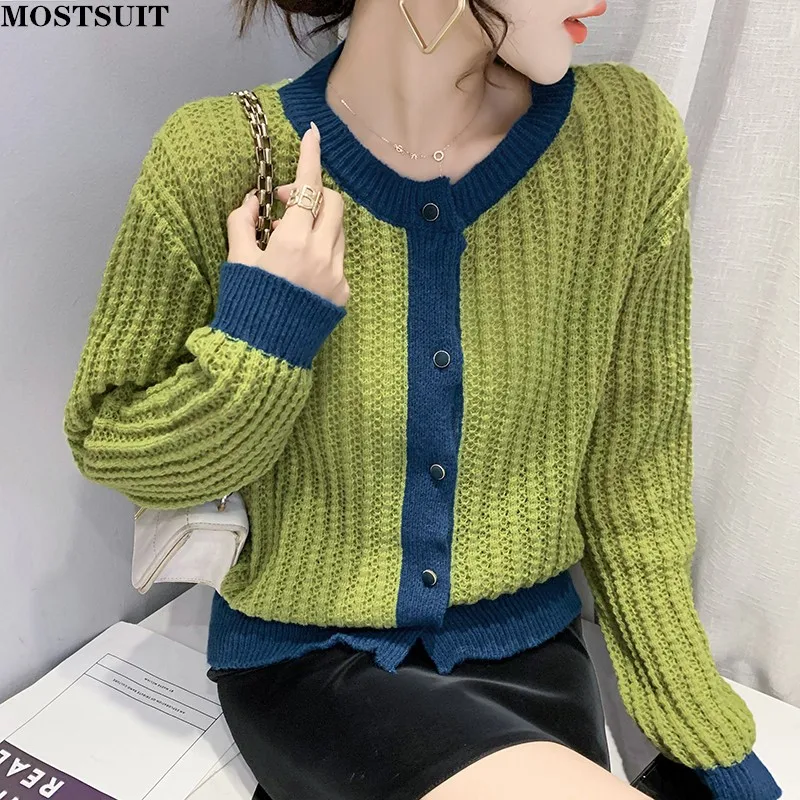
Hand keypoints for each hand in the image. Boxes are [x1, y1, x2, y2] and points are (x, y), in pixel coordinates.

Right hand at [226, 121, 348, 307]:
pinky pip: (338, 258)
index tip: (314, 134)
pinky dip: (322, 251)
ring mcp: (337, 274)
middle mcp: (323, 254)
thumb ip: (242, 222)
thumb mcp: (237, 259)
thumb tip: (254, 201)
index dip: (311, 157)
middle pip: (333, 203)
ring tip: (290, 240)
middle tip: (284, 205)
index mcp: (295, 242)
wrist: (266, 352)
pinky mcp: (343, 292)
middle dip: (313, 194)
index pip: (308, 188)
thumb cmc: (246, 303)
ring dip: (319, 222)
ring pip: (338, 230)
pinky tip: (300, 270)